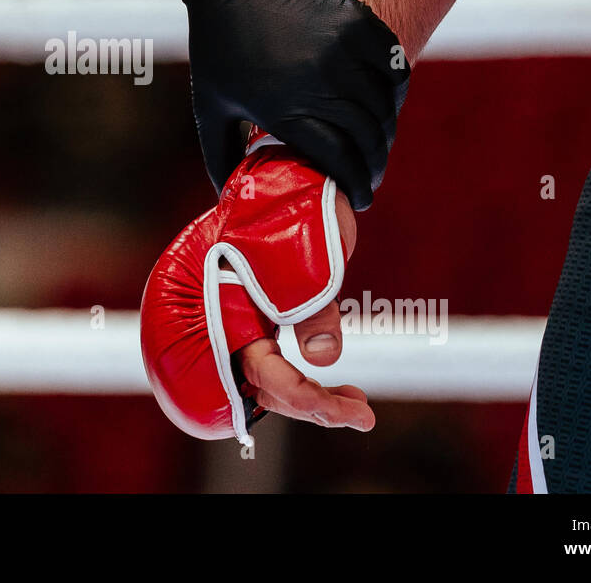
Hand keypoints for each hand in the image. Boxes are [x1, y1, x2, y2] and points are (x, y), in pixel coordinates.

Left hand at [171, 0, 408, 210]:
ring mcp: (343, 52)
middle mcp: (320, 84)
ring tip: (376, 146)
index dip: (354, 185)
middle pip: (367, 139)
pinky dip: (395, 93)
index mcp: (285, 110)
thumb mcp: (210, 104)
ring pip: (384, 108)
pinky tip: (386, 106)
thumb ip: (220, 155)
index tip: (357, 197)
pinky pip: (393, 69)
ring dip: (385, 133)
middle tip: (370, 176)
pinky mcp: (359, 24)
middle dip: (373, 166)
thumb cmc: (218, 43)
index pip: (337, 161)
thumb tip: (227, 195)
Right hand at [237, 187, 373, 430]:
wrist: (287, 176)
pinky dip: (306, 377)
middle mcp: (230, 322)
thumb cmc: (290, 210)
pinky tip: (336, 383)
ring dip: (312, 398)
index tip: (349, 412)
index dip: (306, 399)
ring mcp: (245, 321)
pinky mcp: (262, 318)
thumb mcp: (308, 258)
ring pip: (272, 380)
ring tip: (358, 407)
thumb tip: (323, 357)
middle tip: (362, 415)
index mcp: (228, 310)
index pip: (265, 374)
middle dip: (315, 406)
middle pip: (267, 387)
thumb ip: (314, 309)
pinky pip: (278, 362)